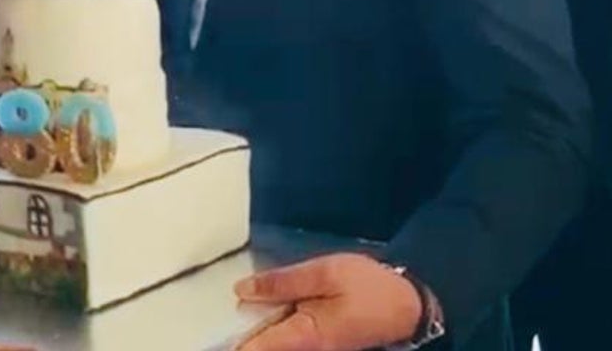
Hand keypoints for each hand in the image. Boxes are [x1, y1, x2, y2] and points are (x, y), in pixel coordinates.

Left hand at [235, 253, 421, 350]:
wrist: (406, 304)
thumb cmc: (368, 286)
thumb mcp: (324, 273)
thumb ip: (281, 283)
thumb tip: (241, 290)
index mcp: (305, 336)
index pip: (256, 349)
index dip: (232, 343)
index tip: (209, 333)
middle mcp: (305, 350)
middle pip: (261, 346)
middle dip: (240, 332)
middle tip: (219, 312)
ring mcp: (311, 348)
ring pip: (272, 341)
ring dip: (255, 326)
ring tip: (238, 303)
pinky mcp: (315, 341)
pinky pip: (284, 336)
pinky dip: (270, 323)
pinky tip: (261, 306)